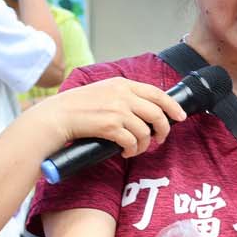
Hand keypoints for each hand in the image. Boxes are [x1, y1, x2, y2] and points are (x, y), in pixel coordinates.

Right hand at [35, 76, 184, 157]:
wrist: (57, 116)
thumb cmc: (77, 108)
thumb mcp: (103, 91)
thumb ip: (123, 96)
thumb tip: (145, 111)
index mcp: (122, 84)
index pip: (157, 93)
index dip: (172, 106)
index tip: (180, 116)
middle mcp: (122, 94)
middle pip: (157, 113)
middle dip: (163, 129)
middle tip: (159, 139)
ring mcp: (117, 110)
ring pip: (146, 131)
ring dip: (144, 145)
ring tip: (135, 149)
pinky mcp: (110, 126)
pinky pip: (132, 142)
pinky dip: (132, 150)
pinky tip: (124, 152)